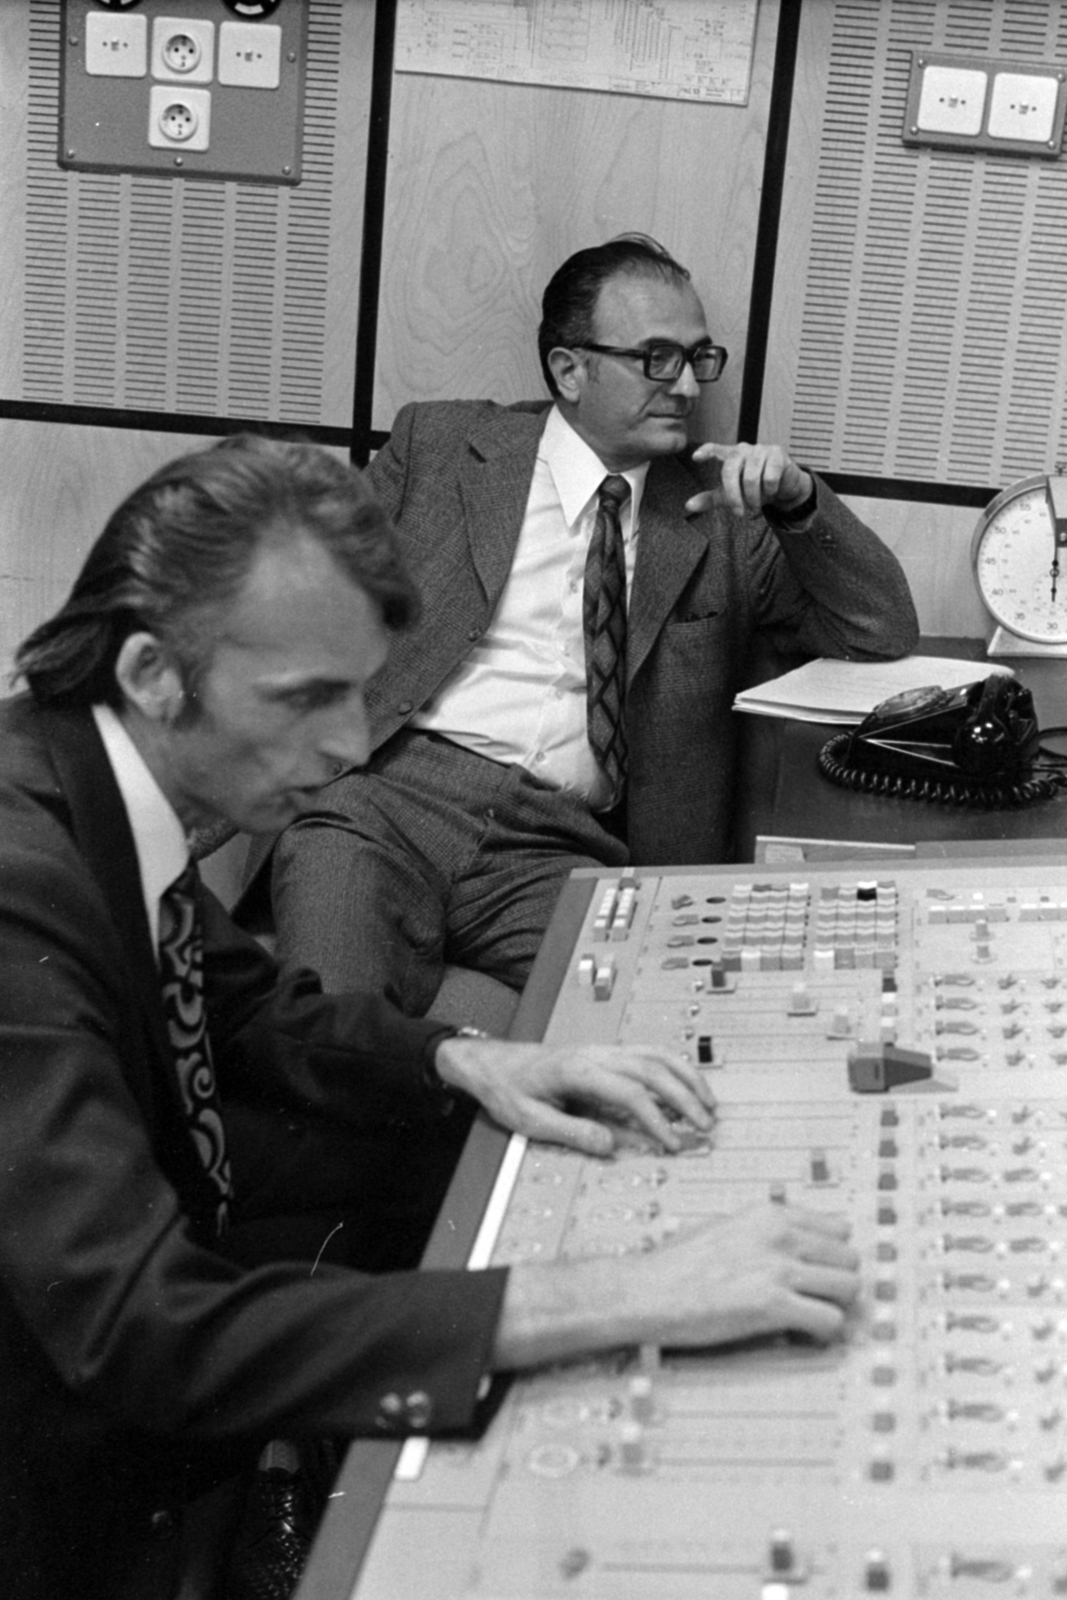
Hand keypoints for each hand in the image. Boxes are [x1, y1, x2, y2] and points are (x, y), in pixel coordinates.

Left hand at [433, 1038, 715, 1156]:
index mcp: (579, 1070)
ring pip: (656, 1055)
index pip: (631, 1092)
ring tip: (709, 1103)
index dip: (657, 1119)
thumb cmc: (509, 1089)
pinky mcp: (606, 1052)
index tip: (672, 1143)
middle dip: (684, 1097)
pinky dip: (674, 1066)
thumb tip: (610, 1145)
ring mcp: (603, 1049)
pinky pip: (648, 1052)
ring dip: (686, 1077)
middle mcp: (596, 1054)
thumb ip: (571, 1132)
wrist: (494, 1063)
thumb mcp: (529, 1119)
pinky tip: (687, 1082)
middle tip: (705, 1125)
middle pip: (653, 1069)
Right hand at [631, 1202, 859, 1345]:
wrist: (649, 1290)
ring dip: (836, 1306)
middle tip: (818, 1299)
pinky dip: (824, 1333)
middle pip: (850, 1258)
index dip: (833, 1254)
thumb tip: (791, 1242)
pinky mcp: (773, 1305)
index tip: (822, 1272)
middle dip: (838, 1282)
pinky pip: (831, 1321)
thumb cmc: (679, 1263)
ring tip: (812, 1317)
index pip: (839, 1228)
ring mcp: (779, 1269)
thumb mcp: (726, 1226)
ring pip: (850, 1288)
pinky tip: (803, 1334)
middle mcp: (781, 1236)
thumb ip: (764, 1231)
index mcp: (770, 1214)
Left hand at [685, 442, 813, 519]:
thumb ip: (709, 498)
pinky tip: (771, 490)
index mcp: (730, 456)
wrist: (783, 487)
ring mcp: (760, 449)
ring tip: (756, 505)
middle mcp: (743, 449)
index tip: (695, 457)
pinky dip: (769, 489)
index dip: (706, 452)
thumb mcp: (729, 495)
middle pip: (730, 470)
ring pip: (750, 477)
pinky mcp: (777, 454)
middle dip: (733, 496)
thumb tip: (688, 506)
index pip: (715, 449)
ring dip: (753, 497)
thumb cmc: (754, 487)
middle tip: (739, 513)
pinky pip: (769, 476)